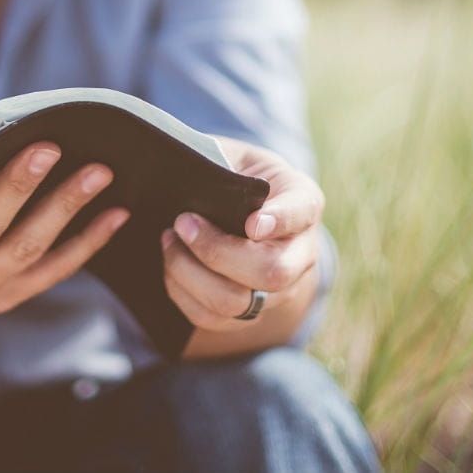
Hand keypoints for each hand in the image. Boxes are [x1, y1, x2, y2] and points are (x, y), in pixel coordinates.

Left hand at [162, 136, 323, 331]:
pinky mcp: (246, 312)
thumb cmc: (233, 175)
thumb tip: (187, 171)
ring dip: (191, 274)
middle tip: (182, 222)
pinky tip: (170, 263)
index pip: (302, 211)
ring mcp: (277, 290)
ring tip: (169, 240)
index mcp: (303, 202)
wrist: (242, 210)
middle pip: (271, 272)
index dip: (281, 220)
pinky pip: (212, 318)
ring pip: (238, 302)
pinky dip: (181, 292)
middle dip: (217, 251)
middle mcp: (300, 253)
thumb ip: (218, 161)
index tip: (251, 223)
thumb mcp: (233, 155)